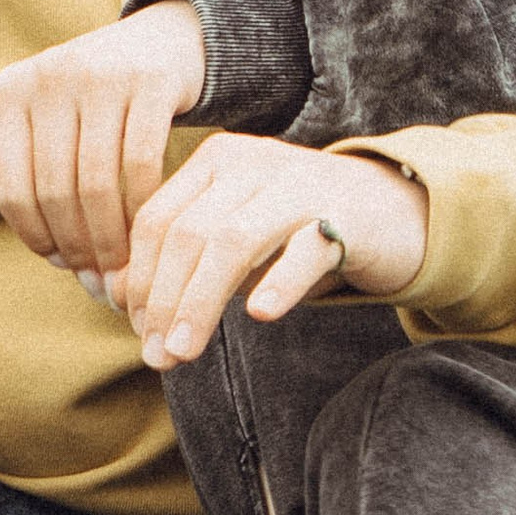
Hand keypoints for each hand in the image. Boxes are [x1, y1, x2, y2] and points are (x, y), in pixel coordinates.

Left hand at [0, 5, 209, 280]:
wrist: (163, 39)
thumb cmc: (101, 100)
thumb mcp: (56, 118)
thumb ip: (42, 171)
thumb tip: (51, 255)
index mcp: (12, 91)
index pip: (11, 187)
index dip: (34, 237)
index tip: (60, 264)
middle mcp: (50, 77)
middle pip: (55, 189)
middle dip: (77, 244)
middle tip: (98, 275)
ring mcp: (99, 74)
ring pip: (97, 182)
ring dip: (110, 235)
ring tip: (122, 263)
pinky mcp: (149, 80)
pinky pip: (141, 163)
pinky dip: (143, 204)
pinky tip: (148, 226)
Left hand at [121, 137, 428, 370]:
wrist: (393, 208)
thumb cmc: (297, 230)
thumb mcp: (234, 234)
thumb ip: (183, 259)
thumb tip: (123, 299)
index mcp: (216, 160)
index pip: (156, 219)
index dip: (137, 278)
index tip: (136, 329)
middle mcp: (253, 163)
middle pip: (187, 233)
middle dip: (162, 300)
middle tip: (157, 354)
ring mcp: (299, 186)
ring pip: (233, 241)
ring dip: (200, 301)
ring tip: (184, 351)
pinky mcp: (346, 216)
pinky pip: (306, 248)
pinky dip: (280, 282)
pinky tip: (262, 315)